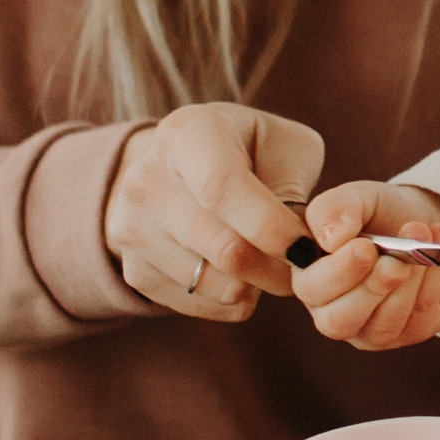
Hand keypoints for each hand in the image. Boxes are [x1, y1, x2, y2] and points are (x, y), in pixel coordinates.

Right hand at [103, 104, 323, 321]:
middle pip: (224, 248)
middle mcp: (147, 181)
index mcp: (186, 134)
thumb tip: (297, 243)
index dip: (270, 226)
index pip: (223, 188)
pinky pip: (201, 305)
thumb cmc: (247, 151)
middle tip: (304, 264)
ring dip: (258, 284)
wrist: (178, 168)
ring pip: (216, 284)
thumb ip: (292, 182)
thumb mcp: (281, 142)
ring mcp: (132, 229)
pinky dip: (234, 298)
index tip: (306, 248)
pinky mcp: (133, 270)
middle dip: (279, 268)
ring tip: (269, 259)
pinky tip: (239, 270)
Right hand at [293, 181, 439, 350]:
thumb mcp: (356, 198)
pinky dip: (432, 285)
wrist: (422, 223)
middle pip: (340, 322)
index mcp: (312, 277)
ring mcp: (372, 331)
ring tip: (424, 240)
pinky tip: (438, 255)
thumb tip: (332, 237)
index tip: (365, 246)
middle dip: (373, 287)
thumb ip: (334, 209)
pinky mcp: (411, 333)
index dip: (338, 273)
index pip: (311, 290)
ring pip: (383, 326)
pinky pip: (419, 322)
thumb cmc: (377, 215)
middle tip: (397, 259)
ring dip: (408, 283)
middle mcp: (335, 313)